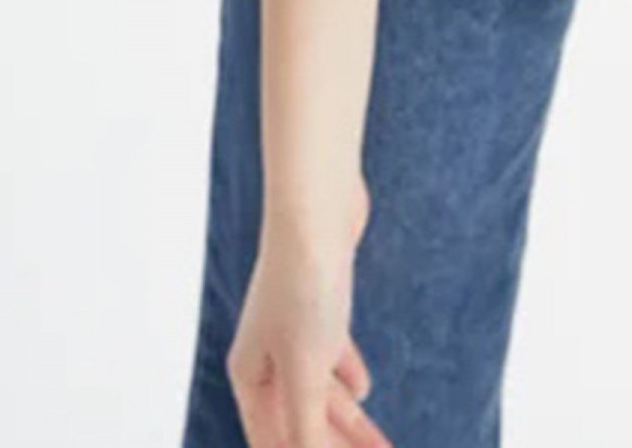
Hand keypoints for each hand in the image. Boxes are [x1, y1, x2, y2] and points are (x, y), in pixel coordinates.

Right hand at [229, 174, 393, 447]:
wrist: (314, 207)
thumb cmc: (303, 289)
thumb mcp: (305, 371)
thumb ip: (306, 428)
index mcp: (249, 377)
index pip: (272, 441)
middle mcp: (265, 355)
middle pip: (300, 419)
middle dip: (334, 446)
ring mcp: (292, 328)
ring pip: (320, 389)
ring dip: (350, 421)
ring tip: (382, 444)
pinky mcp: (320, 302)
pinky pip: (331, 355)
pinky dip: (347, 377)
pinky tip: (364, 391)